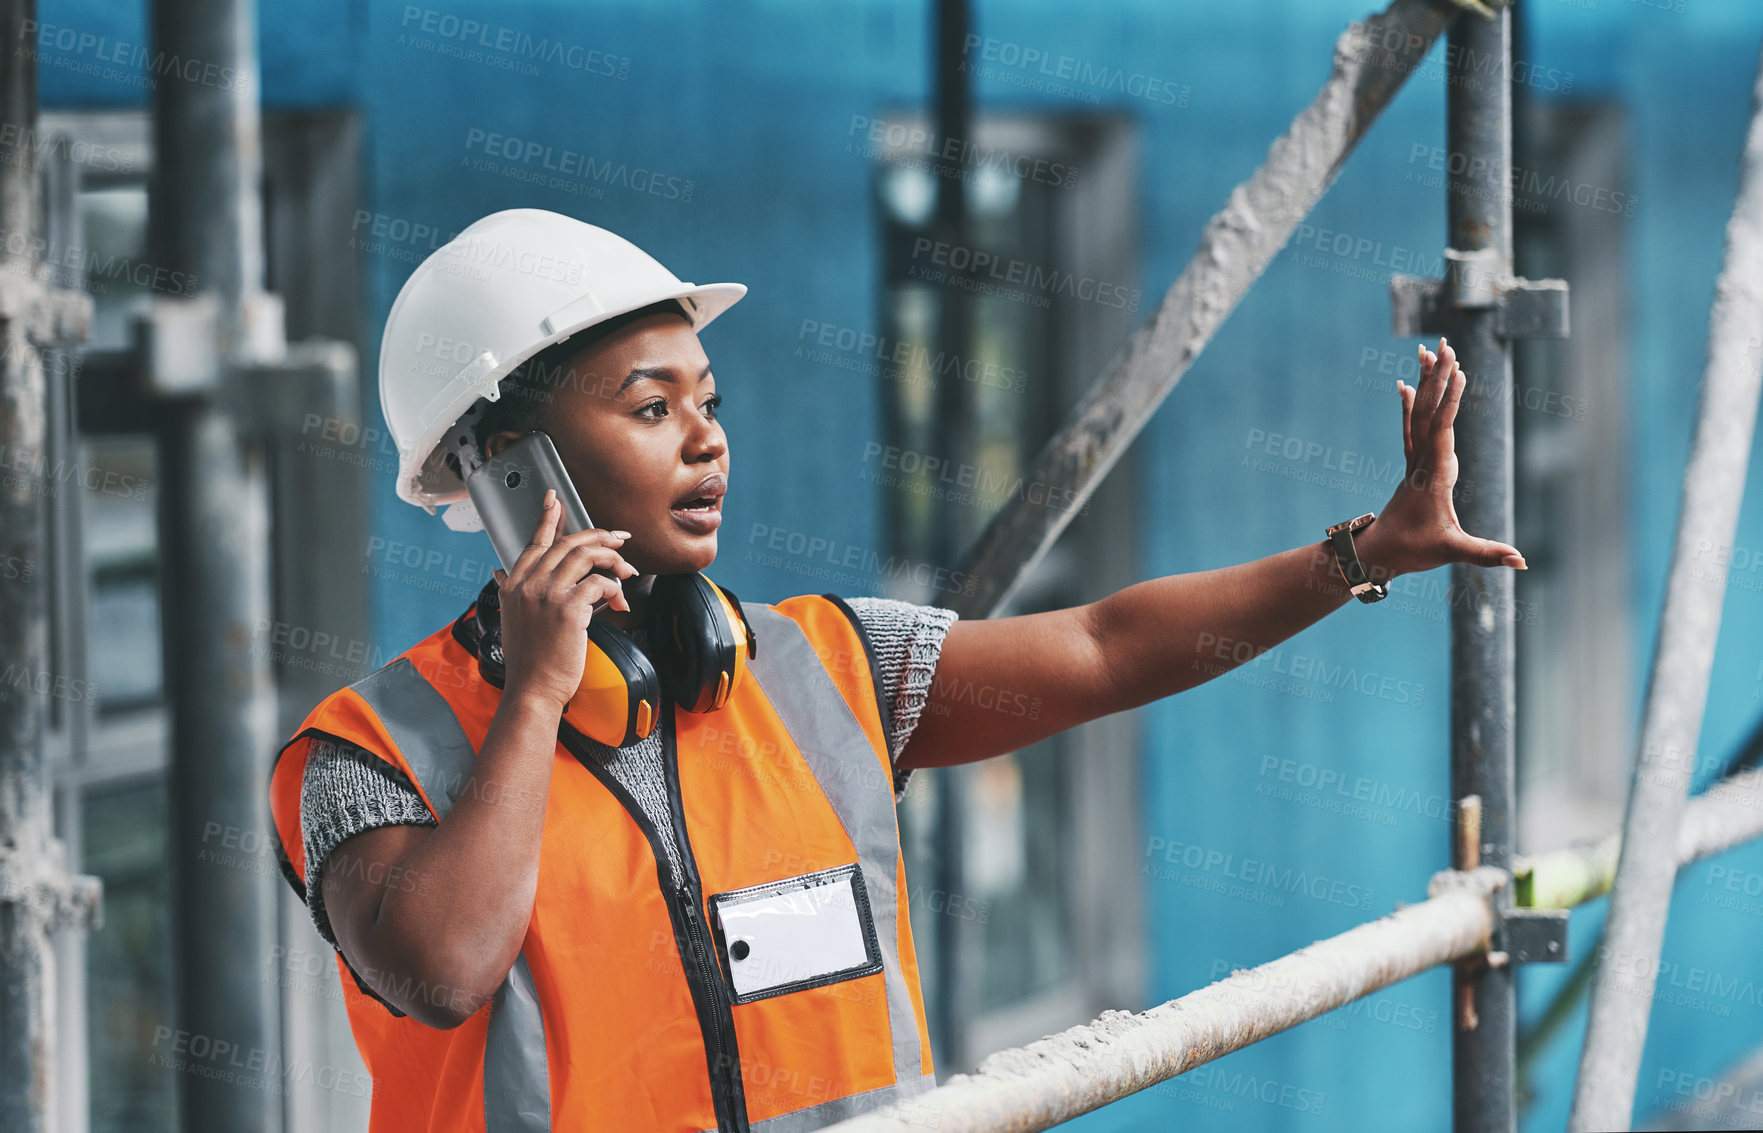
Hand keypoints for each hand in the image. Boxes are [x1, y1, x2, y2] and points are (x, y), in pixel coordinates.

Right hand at [492, 489, 637, 710]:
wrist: (532, 689)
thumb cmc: (529, 659)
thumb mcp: (511, 618)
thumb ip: (508, 591)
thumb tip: (499, 571)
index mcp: (514, 585)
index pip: (534, 543)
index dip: (547, 518)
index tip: (555, 499)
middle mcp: (528, 584)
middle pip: (567, 544)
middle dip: (599, 536)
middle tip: (619, 538)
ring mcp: (547, 595)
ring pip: (586, 556)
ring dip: (613, 560)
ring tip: (628, 571)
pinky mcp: (568, 609)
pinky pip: (600, 583)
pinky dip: (615, 589)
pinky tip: (620, 603)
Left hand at [1358, 337, 1526, 579]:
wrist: (1377, 553)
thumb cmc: (1413, 551)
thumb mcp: (1452, 552)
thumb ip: (1485, 554)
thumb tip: (1521, 561)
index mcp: (1434, 474)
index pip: (1442, 429)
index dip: (1450, 401)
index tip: (1459, 371)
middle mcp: (1422, 461)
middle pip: (1430, 411)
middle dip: (1438, 378)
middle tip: (1445, 344)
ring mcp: (1414, 462)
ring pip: (1418, 414)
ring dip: (1425, 383)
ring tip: (1427, 351)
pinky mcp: (1412, 466)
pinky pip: (1410, 428)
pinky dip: (1410, 405)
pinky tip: (1406, 385)